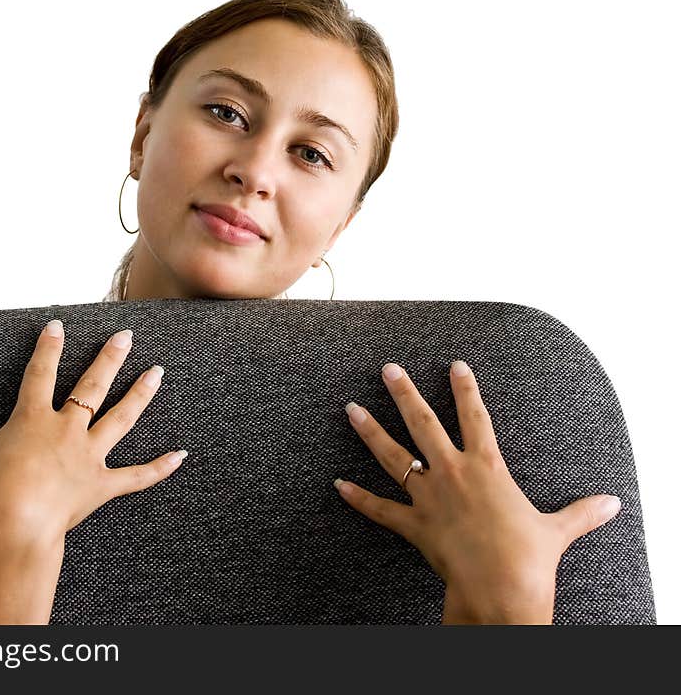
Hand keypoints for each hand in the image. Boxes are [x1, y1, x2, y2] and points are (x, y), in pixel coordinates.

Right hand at [0, 319, 185, 536]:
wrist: (12, 527)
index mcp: (32, 420)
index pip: (39, 373)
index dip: (48, 347)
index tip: (57, 325)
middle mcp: (66, 430)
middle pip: (92, 386)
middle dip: (109, 357)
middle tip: (126, 334)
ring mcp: (88, 457)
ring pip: (122, 418)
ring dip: (141, 394)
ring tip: (158, 372)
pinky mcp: (102, 486)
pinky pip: (137, 476)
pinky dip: (160, 467)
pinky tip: (182, 454)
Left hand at [334, 360, 621, 621]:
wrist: (503, 586)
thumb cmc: (530, 556)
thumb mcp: (559, 529)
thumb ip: (582, 512)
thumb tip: (613, 504)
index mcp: (486, 466)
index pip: (475, 416)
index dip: (465, 388)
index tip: (455, 364)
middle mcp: (452, 473)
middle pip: (422, 423)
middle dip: (403, 393)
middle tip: (388, 369)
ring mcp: (429, 497)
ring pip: (392, 455)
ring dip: (370, 431)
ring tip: (350, 409)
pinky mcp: (414, 525)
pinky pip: (380, 509)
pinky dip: (358, 498)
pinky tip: (338, 485)